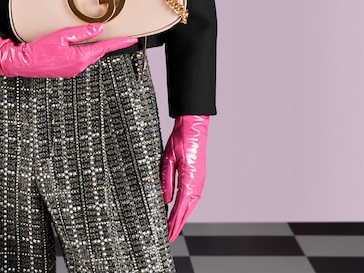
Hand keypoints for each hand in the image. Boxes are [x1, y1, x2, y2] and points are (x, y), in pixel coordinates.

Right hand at [0, 23, 136, 77]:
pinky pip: (81, 58)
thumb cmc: (40, 50)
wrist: (24, 63)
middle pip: (99, 51)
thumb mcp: (61, 36)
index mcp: (80, 57)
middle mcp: (80, 66)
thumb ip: (81, 33)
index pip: (105, 47)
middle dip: (109, 44)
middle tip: (122, 36)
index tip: (132, 39)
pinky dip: (85, 51)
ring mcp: (73, 70)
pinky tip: (82, 45)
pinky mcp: (67, 70)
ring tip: (102, 38)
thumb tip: (99, 29)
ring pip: (90, 55)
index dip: (120, 43)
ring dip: (96, 47)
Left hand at [161, 114, 209, 241]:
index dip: (173, 222)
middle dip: (176, 225)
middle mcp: (197, 183)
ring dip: (181, 218)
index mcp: (190, 179)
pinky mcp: (198, 178)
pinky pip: (191, 198)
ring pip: (190, 206)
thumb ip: (166, 179)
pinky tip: (180, 212)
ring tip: (171, 229)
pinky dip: (185, 208)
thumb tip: (164, 200)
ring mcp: (199, 181)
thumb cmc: (181, 139)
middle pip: (186, 210)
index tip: (166, 234)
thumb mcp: (168, 158)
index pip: (180, 207)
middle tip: (168, 238)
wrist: (194, 126)